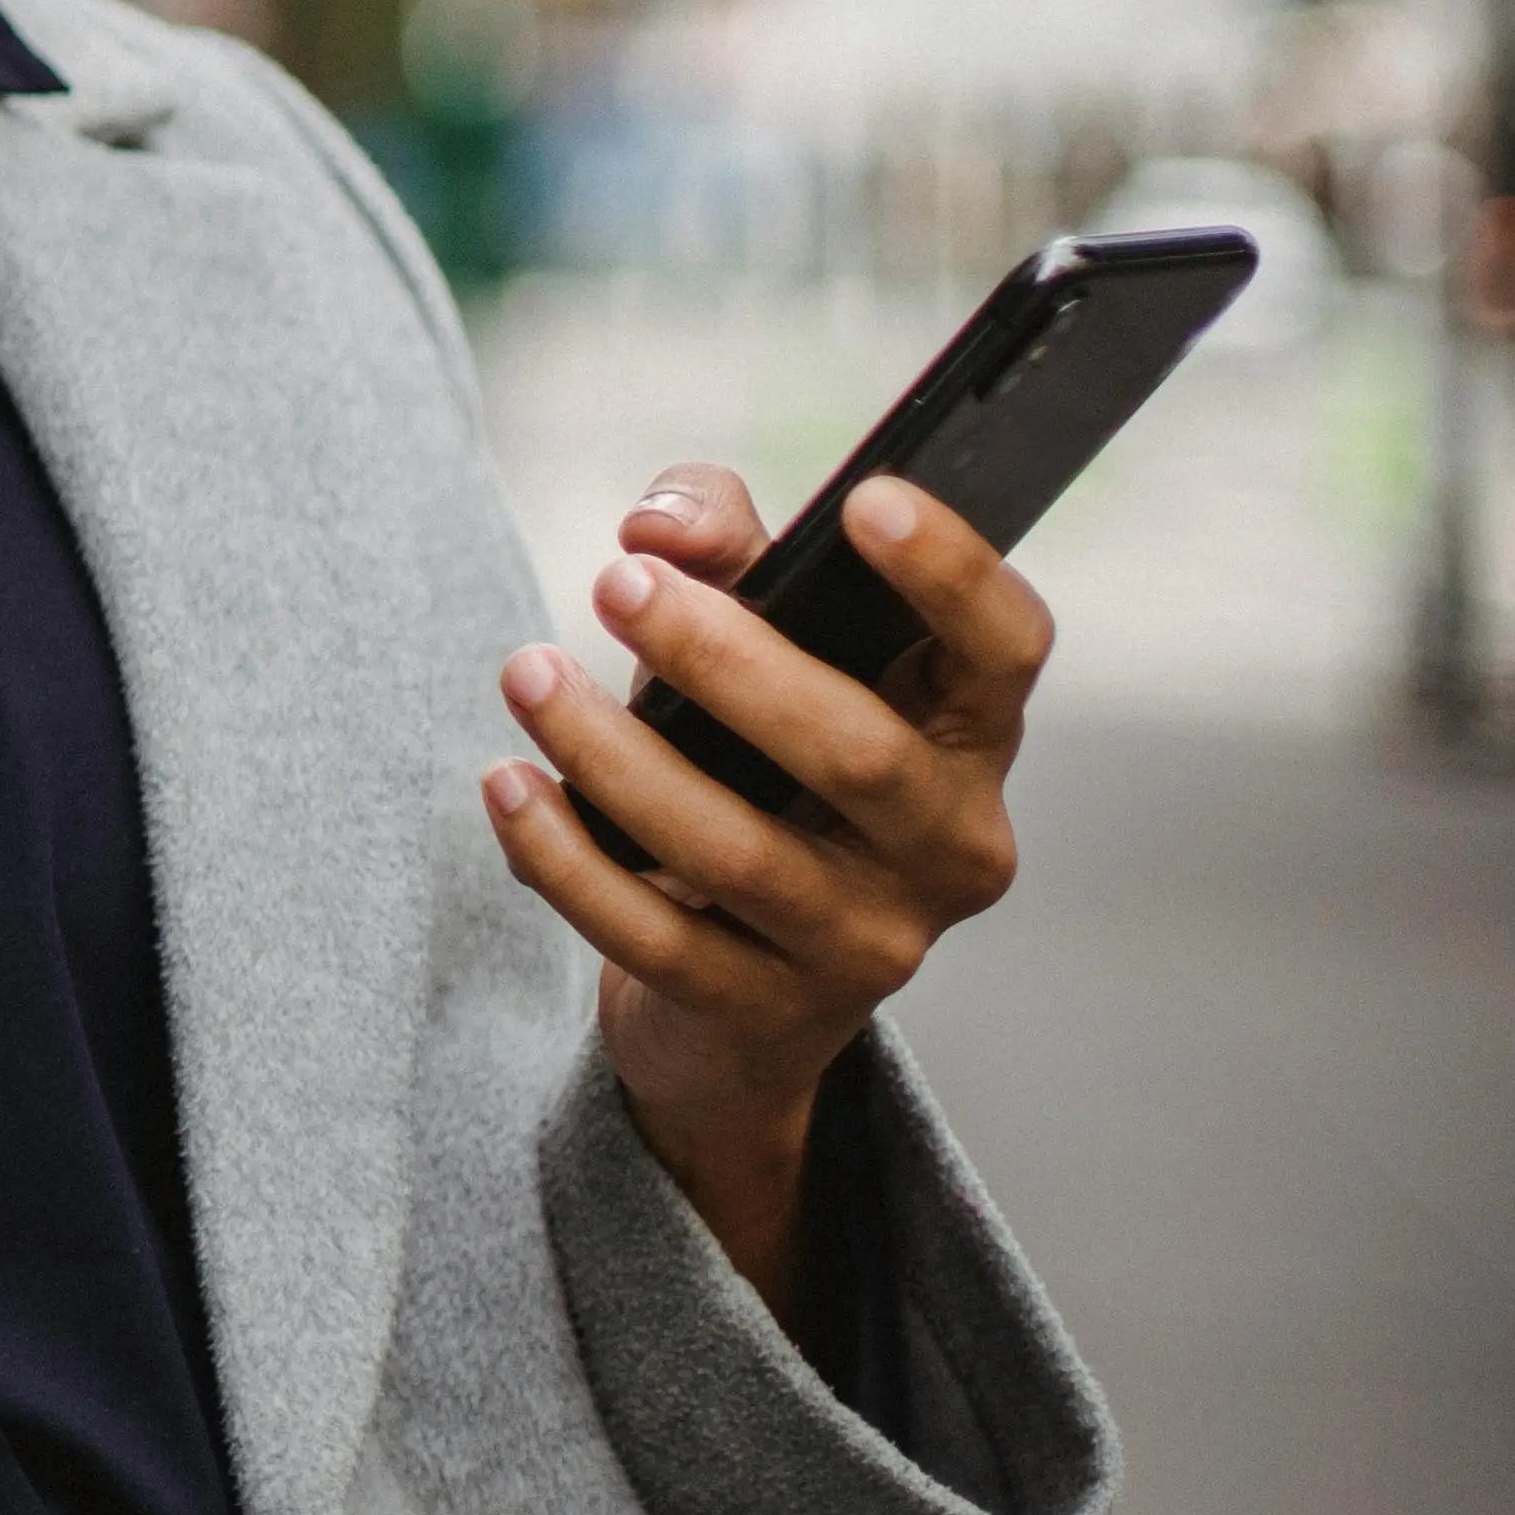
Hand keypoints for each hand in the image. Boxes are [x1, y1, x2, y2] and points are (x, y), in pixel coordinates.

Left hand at [479, 464, 1045, 1319]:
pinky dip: (567, 858)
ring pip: (742, 854)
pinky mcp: (769, 1013)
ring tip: (526, 673)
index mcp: (967, 733)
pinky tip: (509, 786)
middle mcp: (950, 846)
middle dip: (725, 660)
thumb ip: (719, 547)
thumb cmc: (751, 762)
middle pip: (859, 754)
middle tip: (614, 584)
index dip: (954, 574)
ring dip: (615, 755)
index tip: (865, 501)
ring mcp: (870, 943)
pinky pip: (654, 939)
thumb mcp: (748, 640)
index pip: (1004, 649)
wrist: (728, 982)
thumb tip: (658, 527)